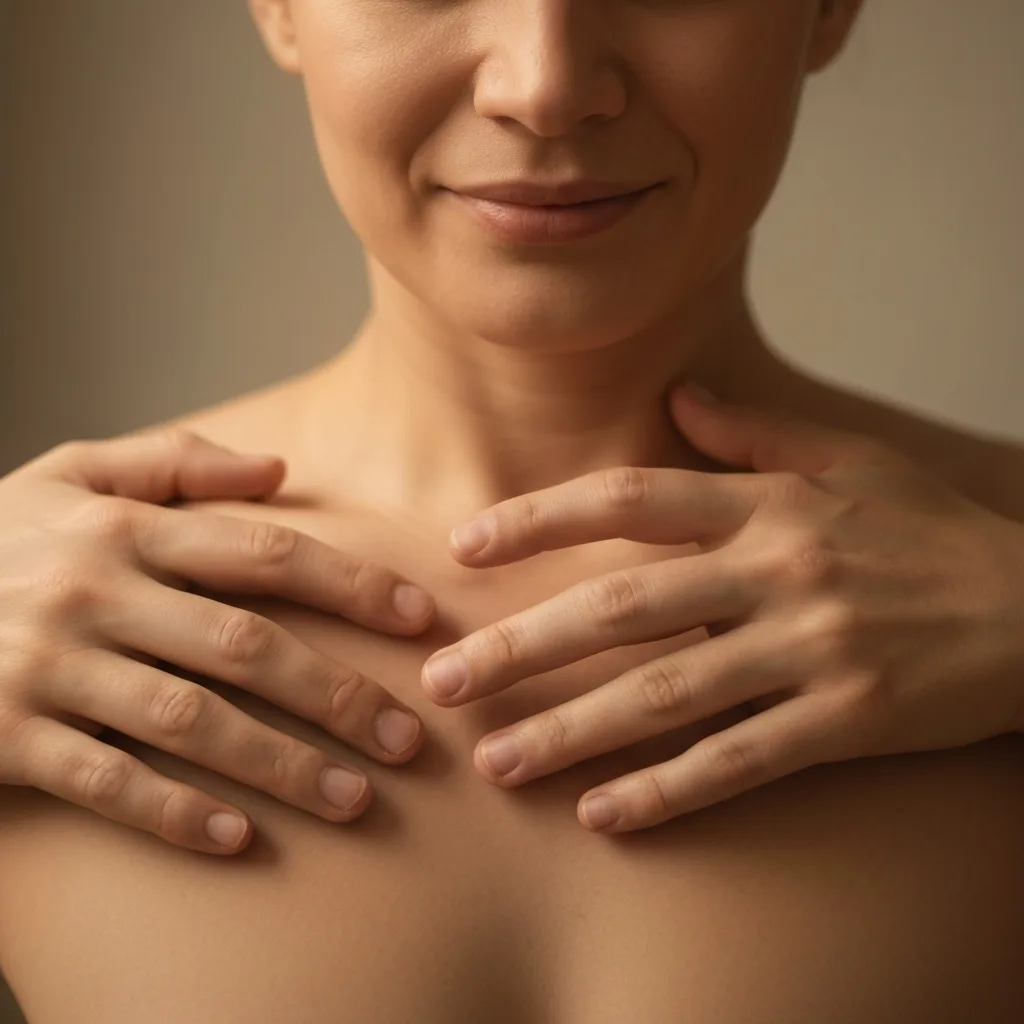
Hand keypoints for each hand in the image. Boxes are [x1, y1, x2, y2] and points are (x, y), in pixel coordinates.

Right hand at [0, 429, 433, 853]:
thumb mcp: (69, 473)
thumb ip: (173, 463)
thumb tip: (278, 466)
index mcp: (124, 528)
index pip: (265, 553)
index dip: (352, 585)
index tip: (421, 618)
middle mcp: (94, 591)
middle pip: (245, 645)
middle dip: (337, 693)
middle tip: (408, 737)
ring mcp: (47, 666)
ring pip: (189, 722)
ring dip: (280, 764)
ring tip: (355, 799)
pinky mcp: (3, 736)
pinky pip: (103, 782)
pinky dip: (172, 812)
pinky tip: (238, 838)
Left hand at [421, 385, 1023, 832]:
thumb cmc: (933, 533)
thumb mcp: (852, 462)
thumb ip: (756, 434)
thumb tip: (682, 399)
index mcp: (770, 504)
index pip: (631, 498)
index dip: (541, 520)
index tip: (464, 547)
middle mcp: (778, 571)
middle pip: (623, 605)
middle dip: (524, 645)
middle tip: (444, 679)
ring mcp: (811, 650)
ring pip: (666, 694)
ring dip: (571, 730)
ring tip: (496, 761)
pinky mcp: (846, 722)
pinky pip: (739, 761)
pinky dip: (667, 790)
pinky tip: (601, 814)